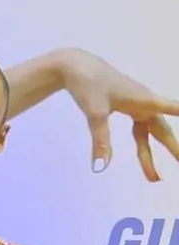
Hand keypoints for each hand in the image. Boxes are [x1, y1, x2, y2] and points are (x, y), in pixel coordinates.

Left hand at [58, 48, 178, 179]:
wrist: (74, 67)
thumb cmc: (88, 85)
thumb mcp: (95, 113)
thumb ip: (101, 140)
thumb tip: (101, 167)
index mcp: (144, 100)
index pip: (171, 109)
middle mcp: (143, 102)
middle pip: (160, 130)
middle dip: (171, 149)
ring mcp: (134, 104)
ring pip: (147, 133)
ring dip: (150, 154)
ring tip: (153, 178)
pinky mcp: (124, 106)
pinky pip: (138, 128)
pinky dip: (141, 142)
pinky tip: (142, 153)